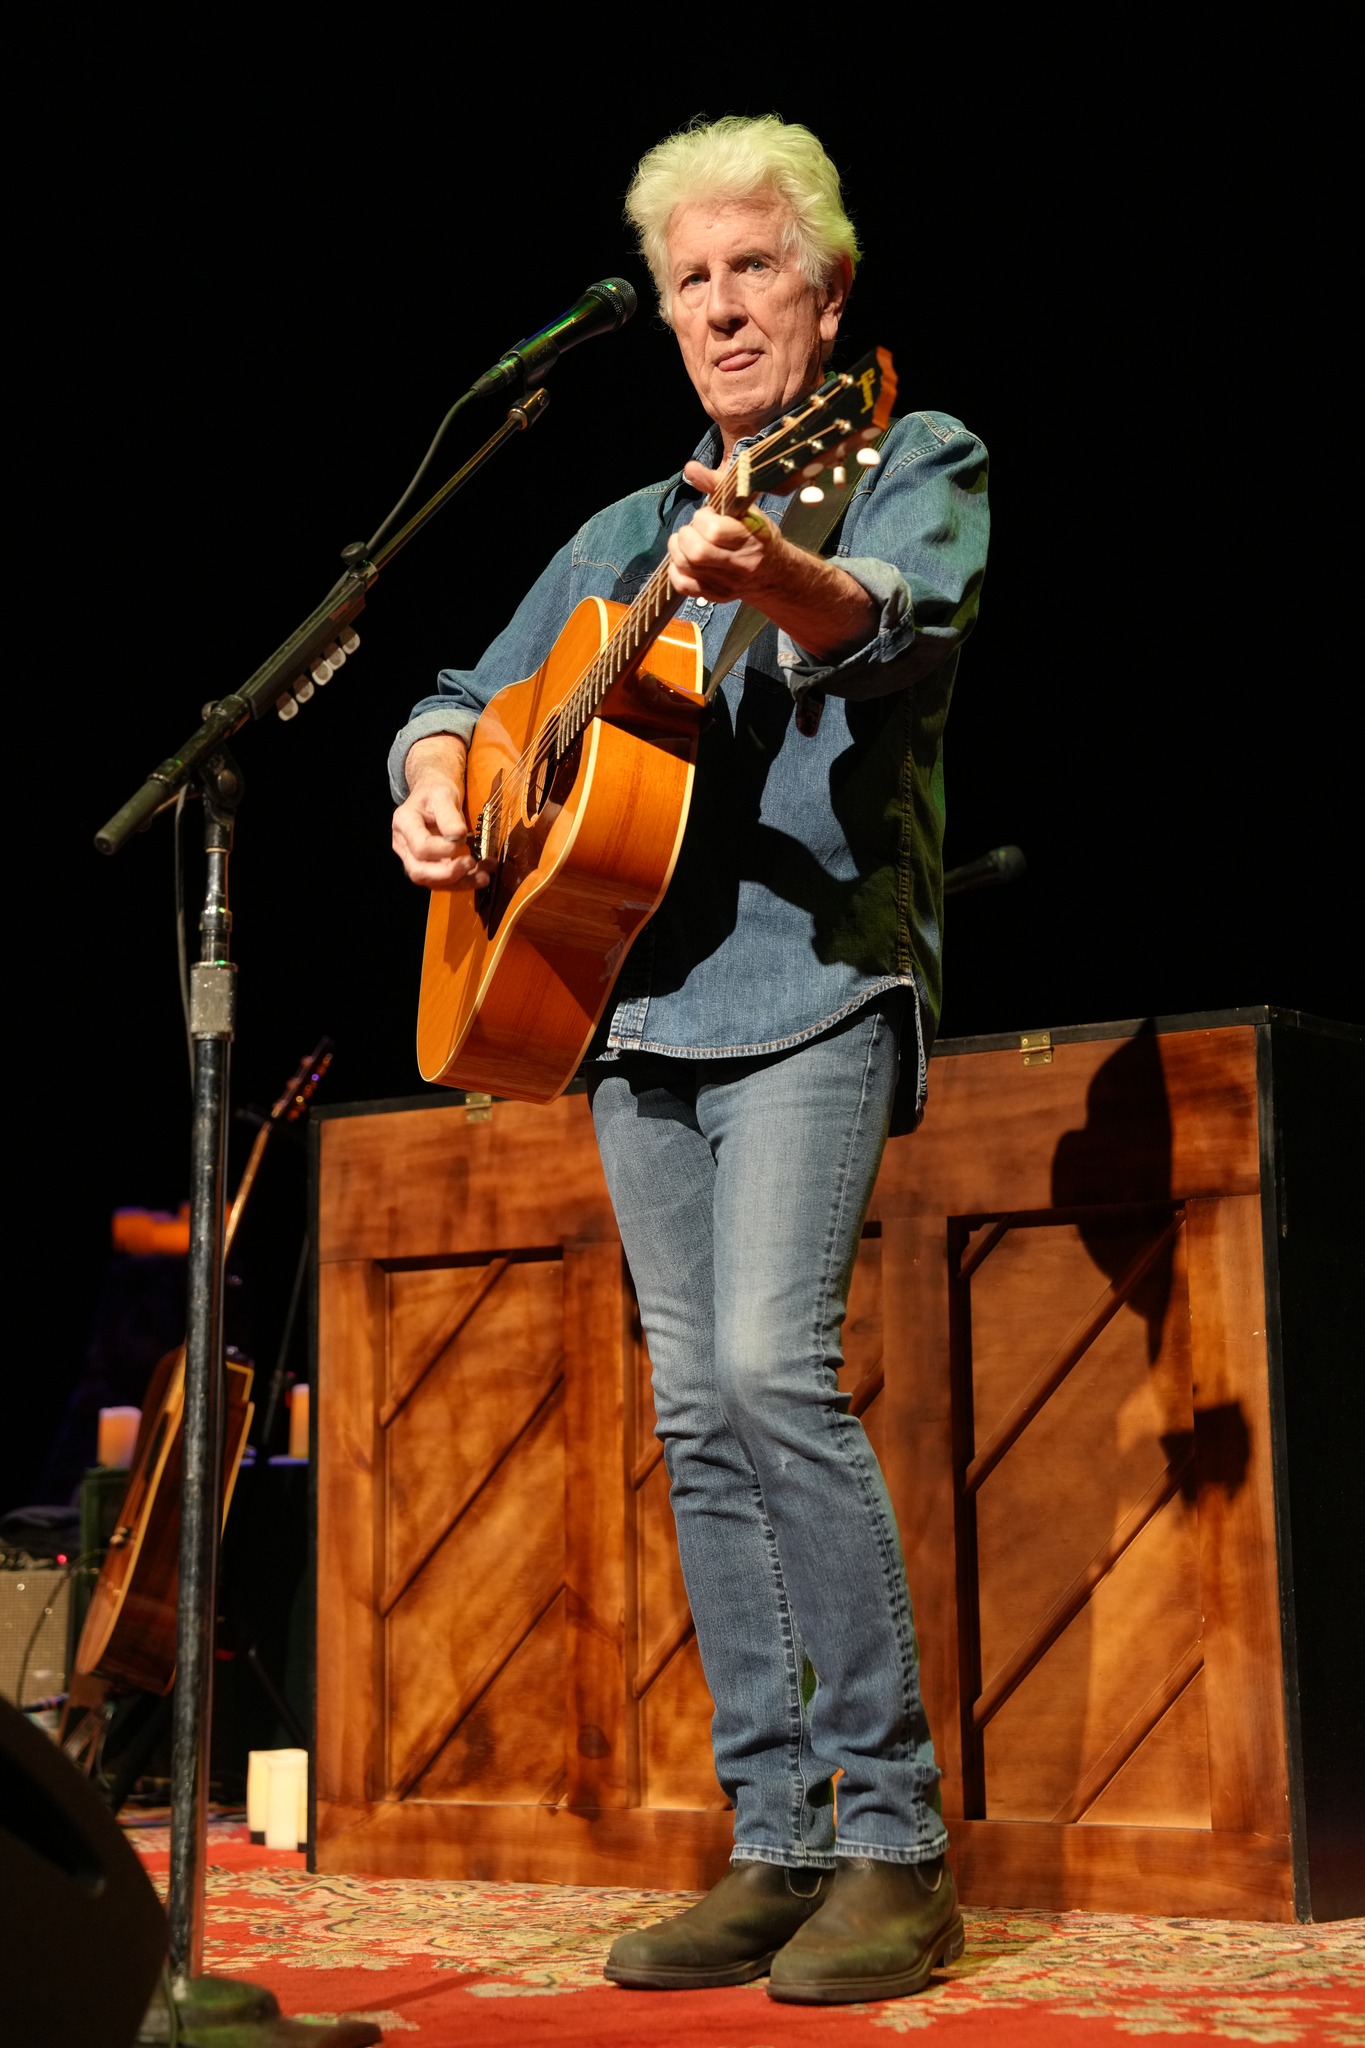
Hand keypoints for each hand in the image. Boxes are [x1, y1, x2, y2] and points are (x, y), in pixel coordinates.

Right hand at [391, 737, 490, 890]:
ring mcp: (412, 858)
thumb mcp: (443, 794)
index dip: (443, 849)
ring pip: (431, 881)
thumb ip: (449, 815)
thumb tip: (459, 835)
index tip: (463, 838)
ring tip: (484, 876)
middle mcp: (403, 845)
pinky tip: (480, 875)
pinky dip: (462, 882)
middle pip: (419, 871)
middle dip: (448, 873)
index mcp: (404, 823)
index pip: (420, 846)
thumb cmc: (436, 792)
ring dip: (459, 882)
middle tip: (472, 864)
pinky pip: (441, 882)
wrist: (433, 795)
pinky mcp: (426, 866)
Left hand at [668, 461, 879, 662]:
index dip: (703, 518)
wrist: (774, 574)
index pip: (713, 531)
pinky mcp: (714, 596)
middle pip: (696, 552)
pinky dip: (676, 569)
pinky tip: (686, 560)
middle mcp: (739, 566)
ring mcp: (725, 584)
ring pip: (685, 566)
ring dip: (678, 548)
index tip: (708, 515)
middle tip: (695, 529)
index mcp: (750, 540)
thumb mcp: (746, 508)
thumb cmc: (759, 536)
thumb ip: (717, 485)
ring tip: (689, 541)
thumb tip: (689, 467)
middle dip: (687, 534)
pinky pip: (682, 585)